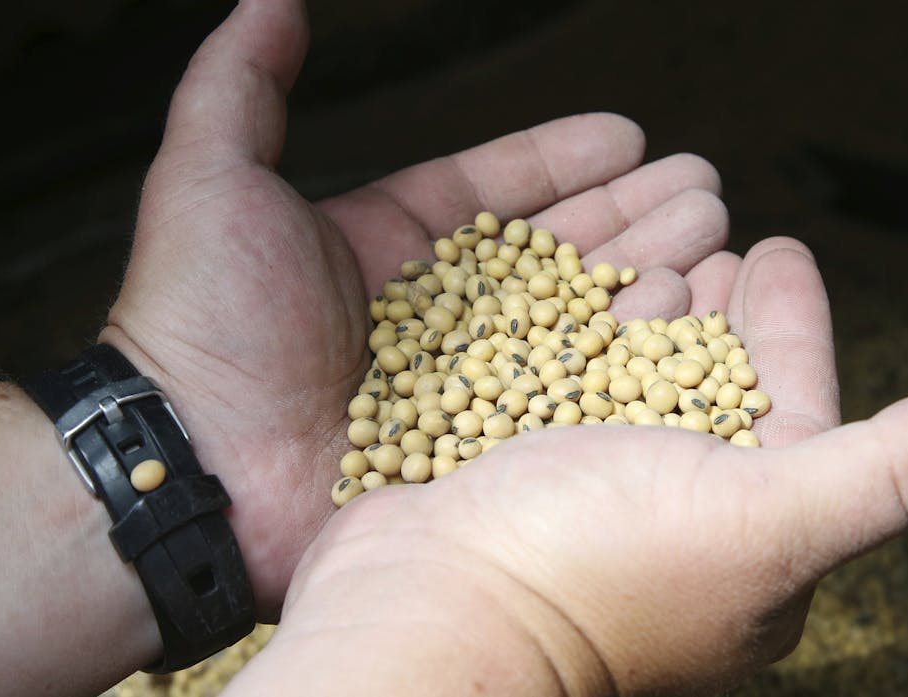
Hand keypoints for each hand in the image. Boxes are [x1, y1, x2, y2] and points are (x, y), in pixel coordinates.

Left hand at [97, 0, 731, 614]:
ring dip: (647, 277)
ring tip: (713, 238)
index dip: (561, 162)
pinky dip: (627, 368)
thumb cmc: (198, 323)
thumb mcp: (210, 177)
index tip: (628, 135)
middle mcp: (433, 318)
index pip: (494, 194)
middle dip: (632, 216)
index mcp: (384, 251)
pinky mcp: (481, 455)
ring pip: (574, 323)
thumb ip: (241, 83)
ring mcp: (462, 388)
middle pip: (552, 255)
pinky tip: (684, 326)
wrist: (194, 466)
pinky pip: (568, 403)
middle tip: (703, 189)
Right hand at [230, 239, 907, 694]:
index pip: (796, 411)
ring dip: (653, 317)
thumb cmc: (594, 576)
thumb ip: (889, 469)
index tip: (782, 250)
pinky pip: (565, 394)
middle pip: (717, 395)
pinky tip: (567, 299)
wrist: (426, 616)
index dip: (794, 329)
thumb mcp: (767, 517)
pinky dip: (575, 341)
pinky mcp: (522, 484)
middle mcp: (678, 527)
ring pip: (638, 391)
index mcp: (753, 541)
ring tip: (655, 253)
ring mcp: (595, 506)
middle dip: (724, 314)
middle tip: (724, 239)